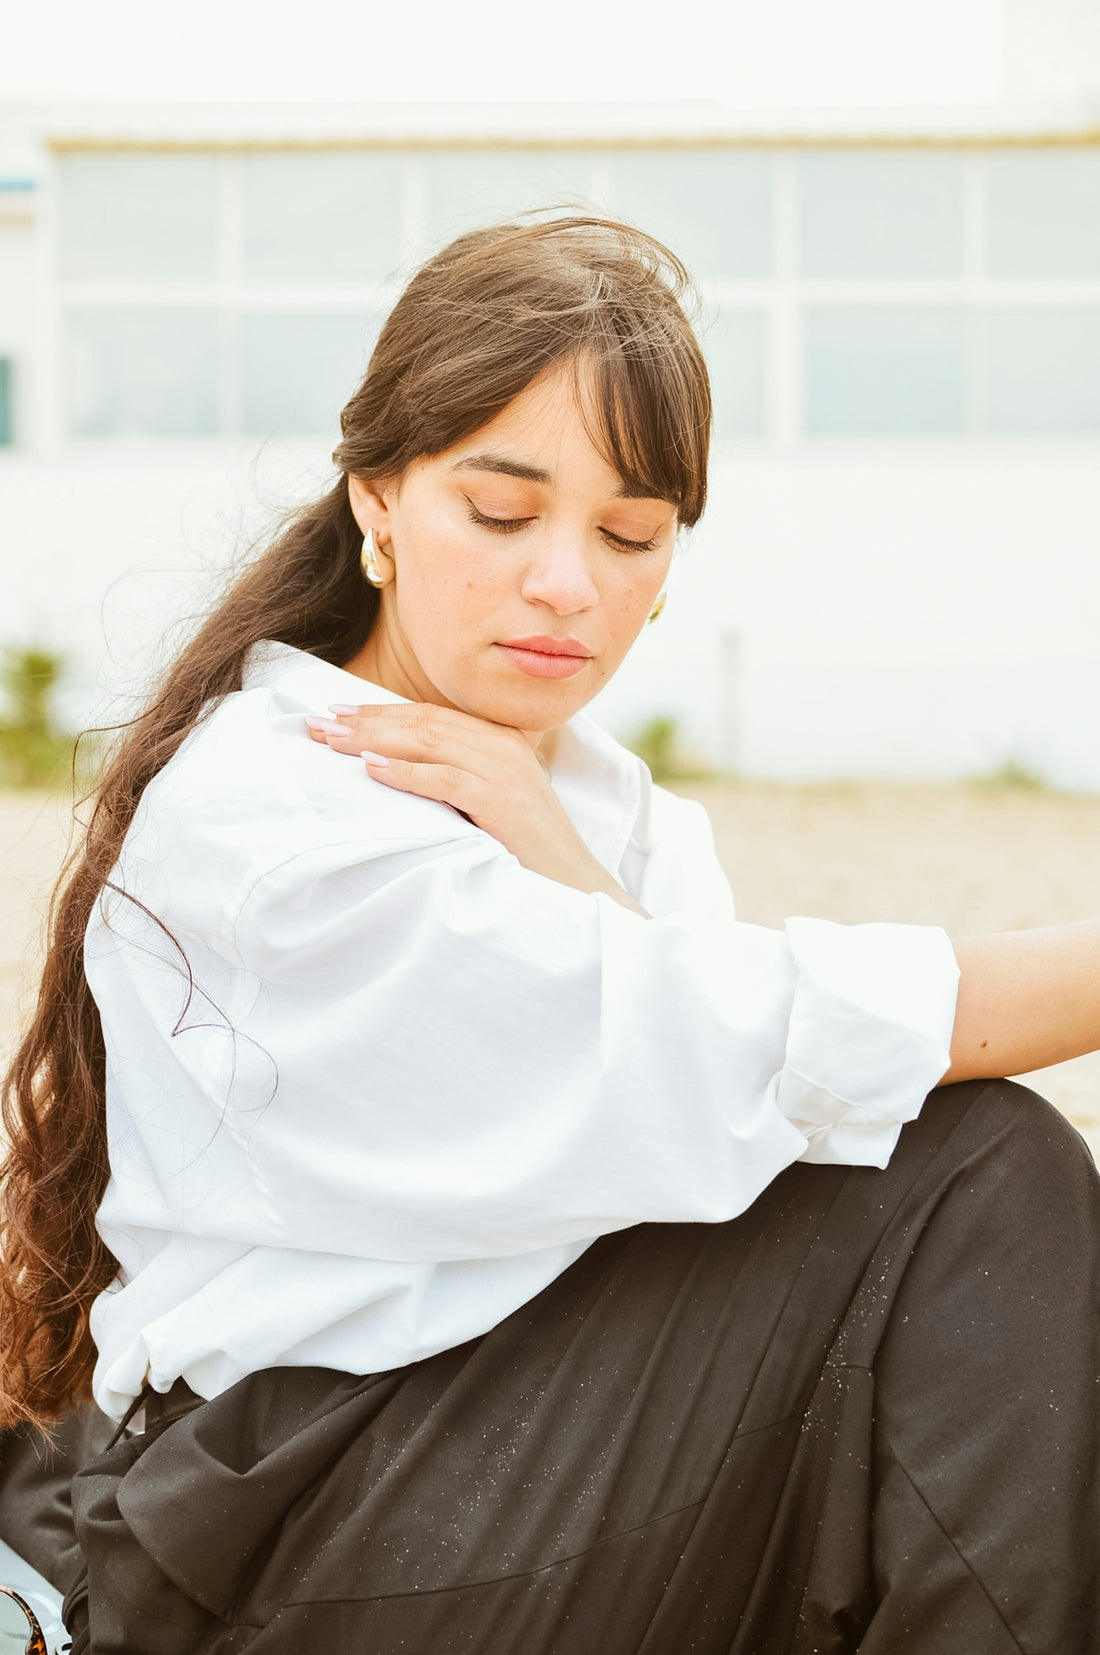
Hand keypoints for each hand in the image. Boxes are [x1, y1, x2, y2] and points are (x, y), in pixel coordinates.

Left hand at [305, 703, 648, 914]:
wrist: (576, 885)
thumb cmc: (526, 851)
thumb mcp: (489, 804)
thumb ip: (454, 778)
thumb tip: (392, 770)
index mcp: (499, 740)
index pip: (429, 716)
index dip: (379, 711)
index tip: (335, 713)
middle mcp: (502, 747)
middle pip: (422, 723)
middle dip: (365, 721)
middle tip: (317, 723)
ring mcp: (505, 771)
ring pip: (428, 742)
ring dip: (374, 739)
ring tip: (332, 742)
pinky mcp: (503, 800)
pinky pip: (446, 779)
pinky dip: (406, 771)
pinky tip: (372, 768)